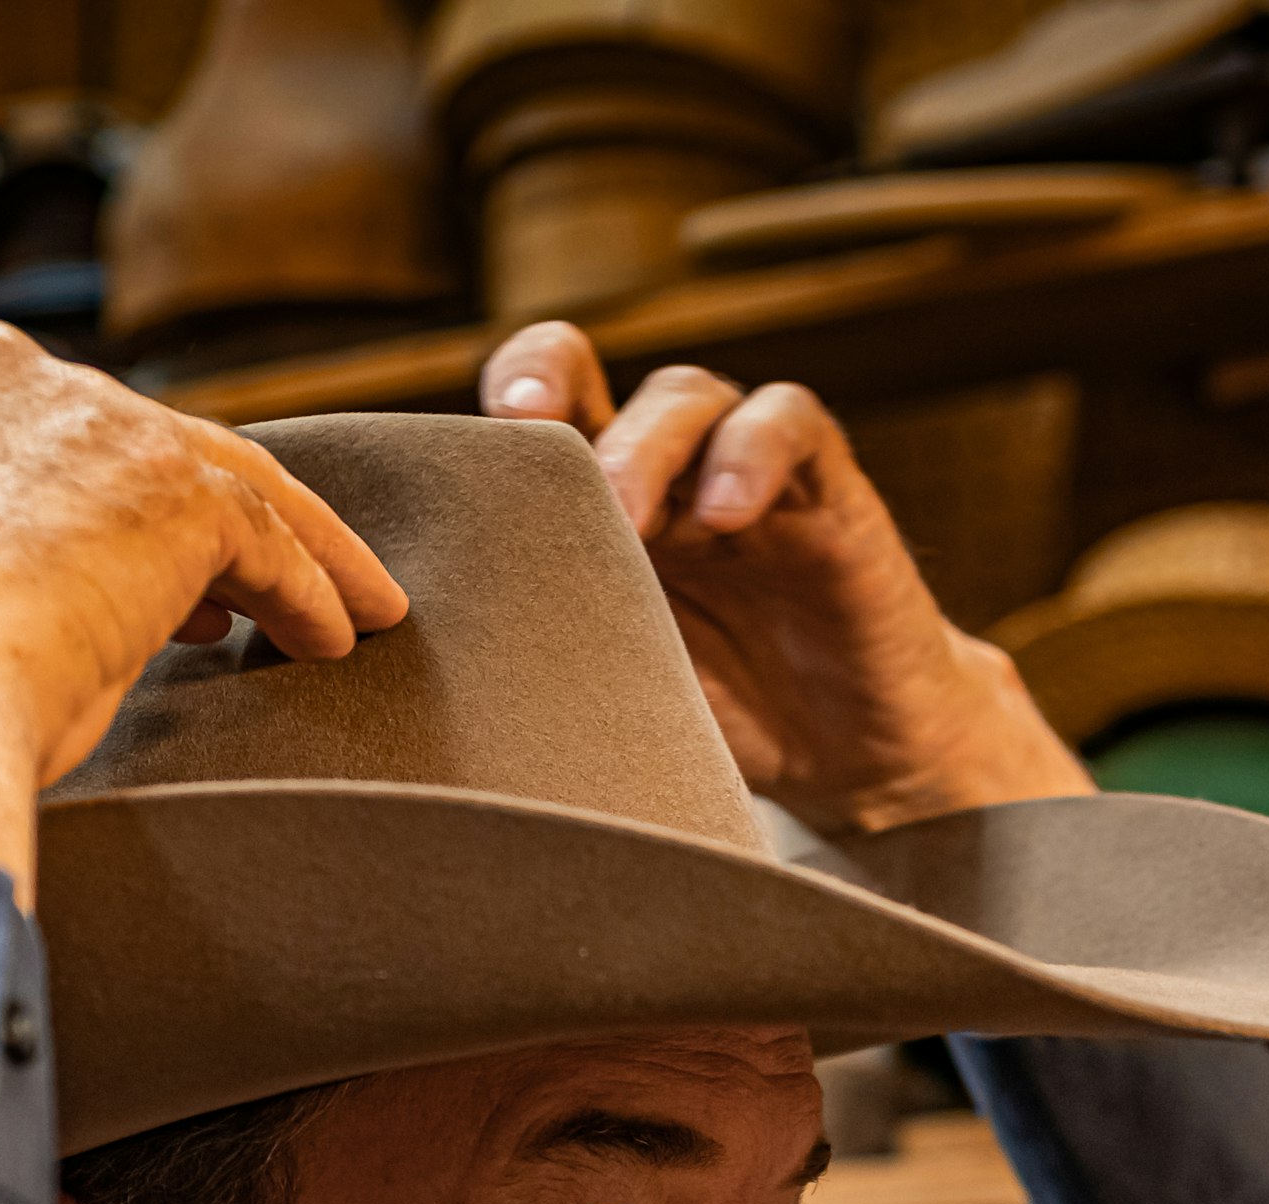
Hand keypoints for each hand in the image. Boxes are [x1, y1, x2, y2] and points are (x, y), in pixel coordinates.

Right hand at [0, 321, 407, 897]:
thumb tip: (43, 640)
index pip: (16, 444)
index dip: (75, 509)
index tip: (114, 574)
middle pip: (123, 442)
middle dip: (179, 523)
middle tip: (226, 602)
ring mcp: (77, 416)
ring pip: (214, 475)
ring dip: (285, 552)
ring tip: (333, 616)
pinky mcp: (165, 482)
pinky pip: (259, 535)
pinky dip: (308, 590)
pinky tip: (330, 641)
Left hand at [477, 323, 1088, 833]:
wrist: (850, 760)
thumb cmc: (715, 723)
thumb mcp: (607, 687)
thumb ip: (533, 655)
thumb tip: (419, 679)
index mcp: (587, 509)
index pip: (530, 415)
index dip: (498, 400)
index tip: (468, 440)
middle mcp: (660, 473)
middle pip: (594, 379)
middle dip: (554, 392)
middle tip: (529, 437)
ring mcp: (742, 472)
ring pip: (689, 394)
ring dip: (650, 439)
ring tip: (631, 515)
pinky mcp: (826, 491)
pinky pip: (790, 423)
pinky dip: (753, 451)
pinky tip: (727, 513)